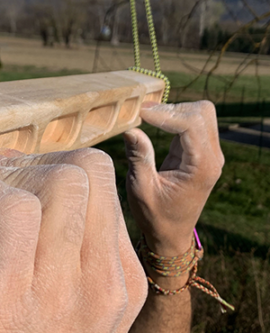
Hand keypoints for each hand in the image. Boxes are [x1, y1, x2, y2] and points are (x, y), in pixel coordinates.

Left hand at [0, 148, 146, 332]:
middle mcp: (105, 287)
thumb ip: (71, 252)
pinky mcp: (9, 299)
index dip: (55, 164)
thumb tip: (41, 184)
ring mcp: (64, 294)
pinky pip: (10, 210)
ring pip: (57, 183)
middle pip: (85, 174)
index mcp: (122, 284)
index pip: (102, 185)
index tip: (16, 172)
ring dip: (3, 170)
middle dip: (32, 160)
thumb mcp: (68, 301)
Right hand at [123, 101, 223, 255]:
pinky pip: (193, 123)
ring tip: (146, 116)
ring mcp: (209, 154)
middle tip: (142, 113)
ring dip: (174, 111)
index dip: (165, 113)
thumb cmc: (155, 216)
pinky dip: (174, 117)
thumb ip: (139, 158)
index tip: (139, 112)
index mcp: (201, 168)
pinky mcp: (200, 152)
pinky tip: (153, 121)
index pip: (192, 124)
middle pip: (202, 112)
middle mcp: (212, 158)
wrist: (170, 234)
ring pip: (200, 113)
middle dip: (172, 108)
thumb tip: (131, 128)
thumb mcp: (141, 189)